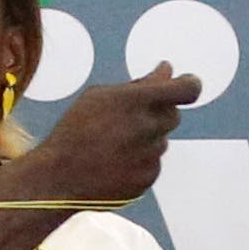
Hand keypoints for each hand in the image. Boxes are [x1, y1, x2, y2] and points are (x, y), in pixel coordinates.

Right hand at [12, 69, 197, 207]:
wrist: (58, 179)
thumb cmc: (75, 131)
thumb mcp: (99, 97)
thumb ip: (139, 83)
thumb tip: (168, 70)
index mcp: (135, 101)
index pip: (186, 89)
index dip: (190, 85)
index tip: (186, 85)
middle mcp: (147, 128)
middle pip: (173, 115)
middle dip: (157, 114)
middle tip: (129, 120)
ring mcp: (149, 156)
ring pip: (161, 141)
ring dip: (145, 139)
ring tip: (111, 146)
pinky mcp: (147, 178)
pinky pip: (153, 164)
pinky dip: (139, 161)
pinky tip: (113, 163)